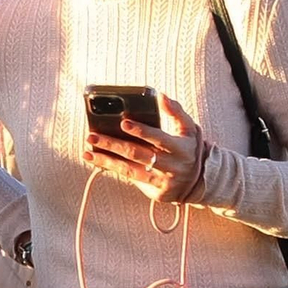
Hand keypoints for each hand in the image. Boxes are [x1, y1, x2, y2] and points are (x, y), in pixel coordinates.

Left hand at [83, 93, 204, 203]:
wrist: (200, 181)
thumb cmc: (188, 148)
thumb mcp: (189, 129)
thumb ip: (176, 111)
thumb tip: (161, 95)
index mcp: (179, 147)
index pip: (158, 138)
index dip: (141, 131)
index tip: (123, 123)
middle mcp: (170, 165)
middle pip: (137, 154)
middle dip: (113, 144)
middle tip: (92, 136)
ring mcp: (162, 180)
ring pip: (129, 170)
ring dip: (106, 160)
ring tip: (88, 152)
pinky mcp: (155, 192)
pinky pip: (131, 180)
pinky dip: (113, 170)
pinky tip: (97, 161)